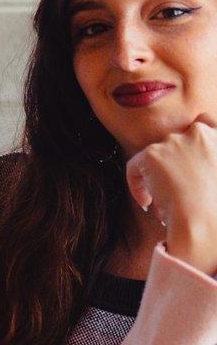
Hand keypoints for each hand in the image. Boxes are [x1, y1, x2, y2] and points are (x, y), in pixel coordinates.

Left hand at [126, 116, 216, 275]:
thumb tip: (192, 172)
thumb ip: (210, 163)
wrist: (205, 222)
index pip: (206, 122)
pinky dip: (138, 185)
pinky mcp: (152, 154)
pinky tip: (147, 203)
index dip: (196, 137)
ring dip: (160, 177)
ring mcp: (175, 142)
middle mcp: (199, 134)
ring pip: (158, 157)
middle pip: (177, 141)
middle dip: (175, 163)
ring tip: (167, 201)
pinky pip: (135, 167)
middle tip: (178, 189)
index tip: (190, 159)